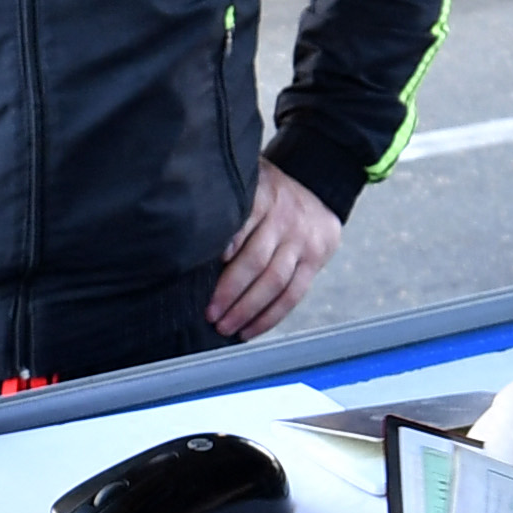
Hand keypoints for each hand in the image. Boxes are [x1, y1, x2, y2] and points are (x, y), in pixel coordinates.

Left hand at [211, 162, 342, 336]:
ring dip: (248, 310)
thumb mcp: (248, 183)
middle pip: (256, 260)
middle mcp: (285, 217)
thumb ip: (226, 205)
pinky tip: (250, 329)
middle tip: (210, 313)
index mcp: (264, 195)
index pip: (242, 223)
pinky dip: (270, 317)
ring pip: (275, 282)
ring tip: (226, 327)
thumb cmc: (269, 192)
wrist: (321, 186)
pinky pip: (293, 295)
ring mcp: (303, 240)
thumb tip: (191, 239)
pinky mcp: (315, 260)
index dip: (227, 245)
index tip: (211, 263)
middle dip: (230, 291)